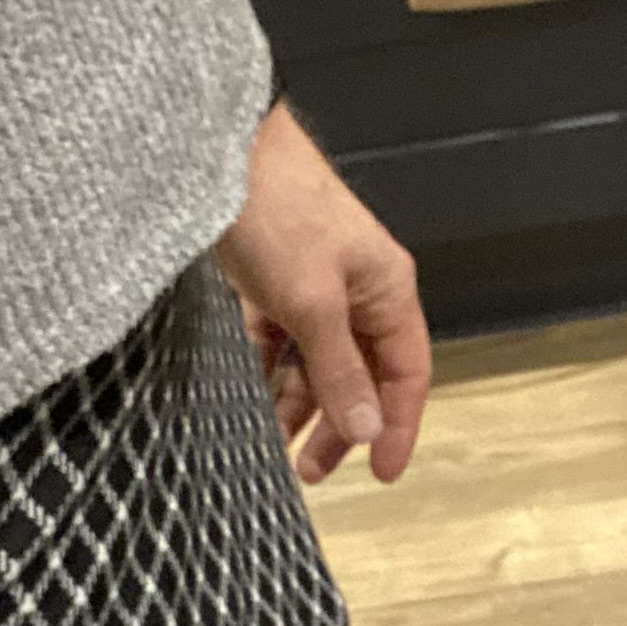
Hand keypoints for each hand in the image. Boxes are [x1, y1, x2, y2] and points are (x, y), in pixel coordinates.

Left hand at [214, 99, 429, 486]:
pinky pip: (281, 338)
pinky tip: (252, 396)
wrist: (219, 150)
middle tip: (310, 472)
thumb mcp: (311, 304)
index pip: (407, 374)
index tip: (383, 475)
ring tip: (274, 444)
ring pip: (317, 360)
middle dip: (339, 424)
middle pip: (360, 374)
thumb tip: (368, 428)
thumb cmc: (276, 213)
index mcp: (387, 290)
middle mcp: (359, 290)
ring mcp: (316, 284)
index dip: (398, 426)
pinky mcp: (275, 279)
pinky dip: (269, 368)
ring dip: (299, 402)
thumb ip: (339, 371)